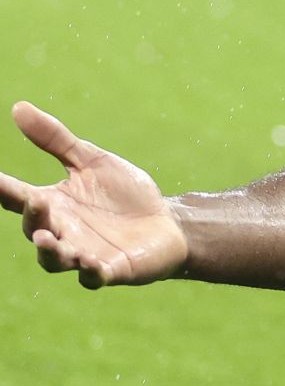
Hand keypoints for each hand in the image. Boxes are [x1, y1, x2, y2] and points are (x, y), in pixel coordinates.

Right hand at [0, 102, 186, 288]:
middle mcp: (62, 232)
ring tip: (49, 240)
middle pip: (36, 229)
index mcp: (53, 204)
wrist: (167, 223)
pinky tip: (92, 264)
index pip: (18, 197)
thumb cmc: (124, 195)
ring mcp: (84, 254)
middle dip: (34, 218)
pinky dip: (90, 273)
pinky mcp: (111, 270)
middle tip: (37, 201)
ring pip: (56, 260)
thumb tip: (18, 107)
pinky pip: (94, 277)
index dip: (2, 188)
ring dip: (51, 252)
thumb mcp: (91, 161)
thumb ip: (56, 140)